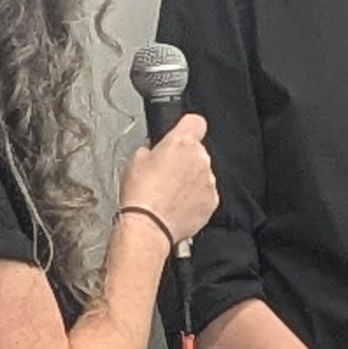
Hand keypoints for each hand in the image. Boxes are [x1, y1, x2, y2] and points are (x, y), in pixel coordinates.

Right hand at [119, 116, 220, 250]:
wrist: (148, 226)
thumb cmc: (141, 195)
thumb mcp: (135, 160)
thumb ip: (152, 149)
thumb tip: (154, 152)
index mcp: (182, 142)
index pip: (196, 122)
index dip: (188, 128)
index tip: (182, 135)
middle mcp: (200, 159)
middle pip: (197, 152)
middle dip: (184, 160)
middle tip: (166, 174)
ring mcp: (208, 181)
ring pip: (202, 174)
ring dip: (190, 180)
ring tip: (169, 193)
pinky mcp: (211, 202)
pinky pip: (205, 194)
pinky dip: (195, 199)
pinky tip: (177, 205)